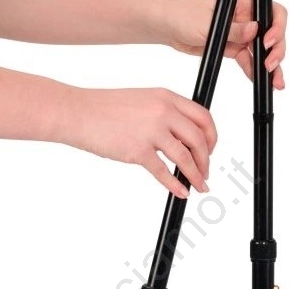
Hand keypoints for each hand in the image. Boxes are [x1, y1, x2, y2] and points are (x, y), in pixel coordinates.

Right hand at [65, 87, 216, 198]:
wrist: (77, 112)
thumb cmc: (104, 109)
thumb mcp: (142, 101)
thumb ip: (163, 114)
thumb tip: (181, 137)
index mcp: (166, 96)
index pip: (203, 117)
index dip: (212, 137)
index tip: (210, 150)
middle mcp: (163, 111)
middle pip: (199, 139)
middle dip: (206, 160)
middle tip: (206, 172)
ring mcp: (151, 131)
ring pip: (186, 157)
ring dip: (196, 175)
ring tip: (199, 186)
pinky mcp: (137, 150)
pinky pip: (164, 172)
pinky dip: (176, 185)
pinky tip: (181, 192)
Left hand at [161, 0, 286, 89]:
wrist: (167, 27)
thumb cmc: (184, 15)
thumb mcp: (209, 22)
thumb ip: (233, 29)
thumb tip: (255, 30)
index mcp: (243, 3)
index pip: (272, 11)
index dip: (277, 27)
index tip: (268, 43)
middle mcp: (246, 17)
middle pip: (272, 33)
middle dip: (276, 51)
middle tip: (270, 67)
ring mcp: (240, 34)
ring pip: (262, 50)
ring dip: (269, 65)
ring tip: (274, 82)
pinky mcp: (232, 48)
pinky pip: (248, 60)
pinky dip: (254, 70)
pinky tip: (259, 80)